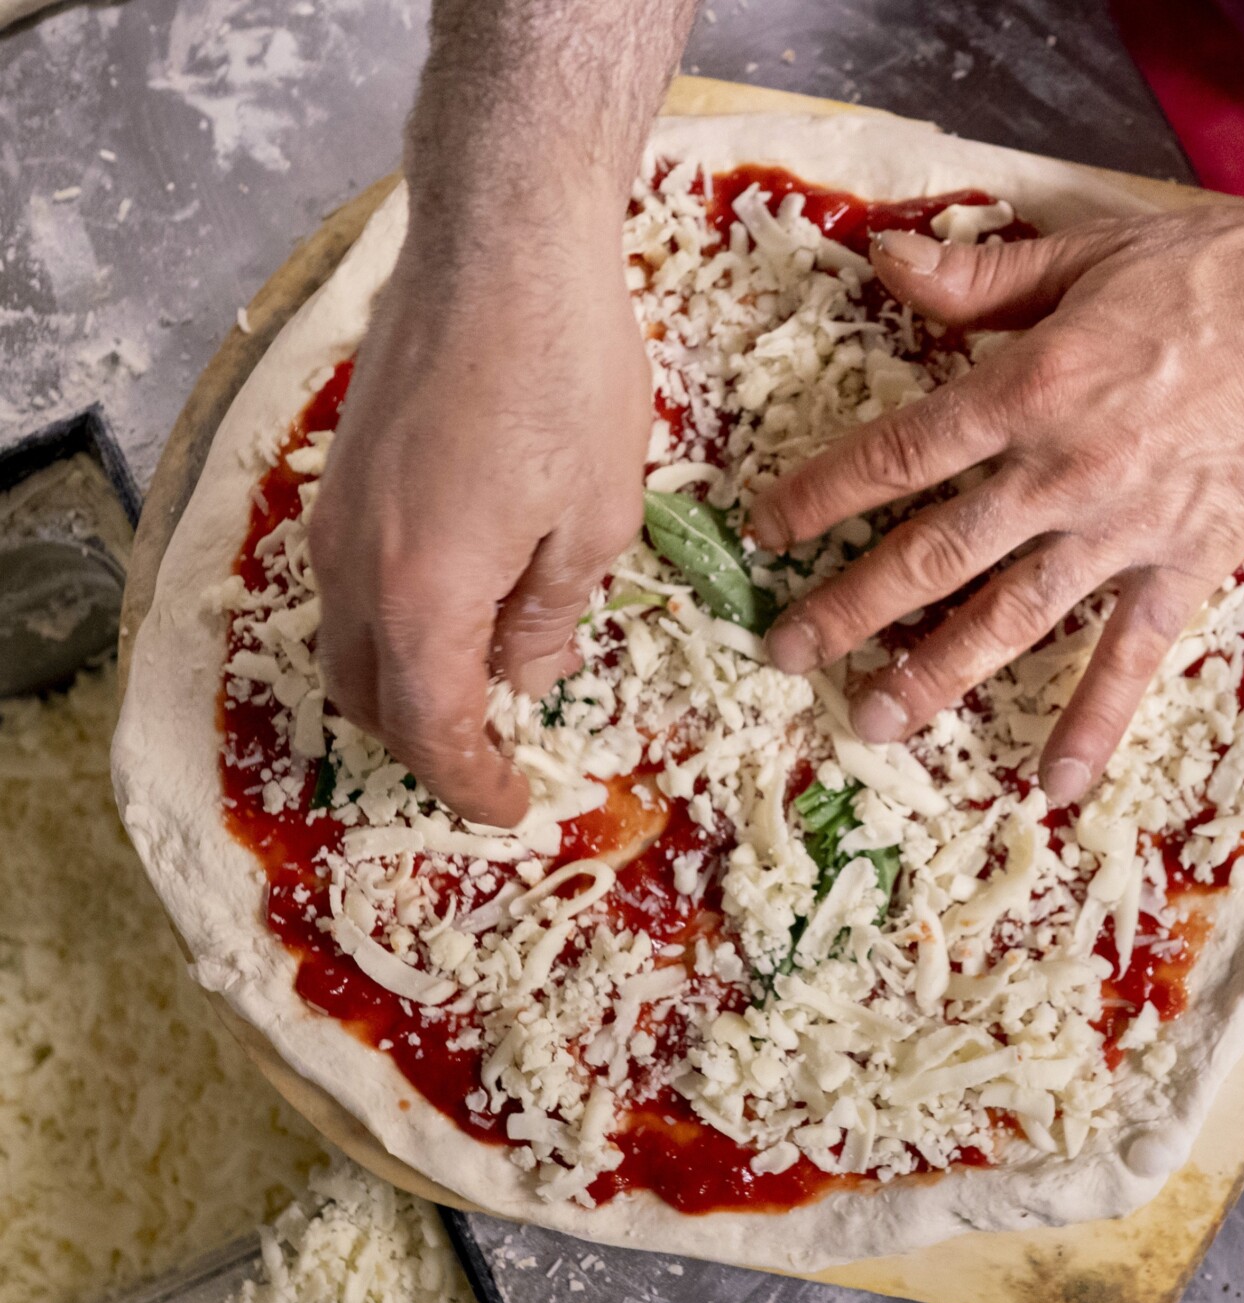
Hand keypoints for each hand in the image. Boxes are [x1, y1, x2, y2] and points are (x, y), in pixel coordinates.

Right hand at [309, 215, 650, 827]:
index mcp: (421, 596)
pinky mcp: (344, 473)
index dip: (470, 785)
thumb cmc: (563, 376)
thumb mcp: (595, 518)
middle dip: (432, 741)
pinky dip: (399, 620)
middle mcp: (355, 566)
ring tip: (490, 675)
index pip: (430, 731)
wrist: (498, 244)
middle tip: (500, 749)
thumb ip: (550, 615)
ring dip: (412, 680)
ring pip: (353, 641)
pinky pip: (354, 581)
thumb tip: (523, 673)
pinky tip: (465, 596)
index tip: (511, 806)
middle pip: (371, 697)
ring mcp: (337, 516)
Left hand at [750, 206, 1243, 805]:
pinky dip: (1094, 722)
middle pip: (930, 553)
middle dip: (848, 606)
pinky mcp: (1185, 568)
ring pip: (1007, 618)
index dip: (819, 493)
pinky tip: (1056, 785)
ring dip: (934, 676)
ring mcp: (1120, 532)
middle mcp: (1058, 474)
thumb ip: (983, 275)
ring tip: (872, 723)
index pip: (896, 454)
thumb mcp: (1092, 251)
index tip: (766, 530)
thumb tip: (884, 262)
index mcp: (1026, 389)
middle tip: (786, 652)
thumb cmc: (1223, 275)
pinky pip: (1131, 658)